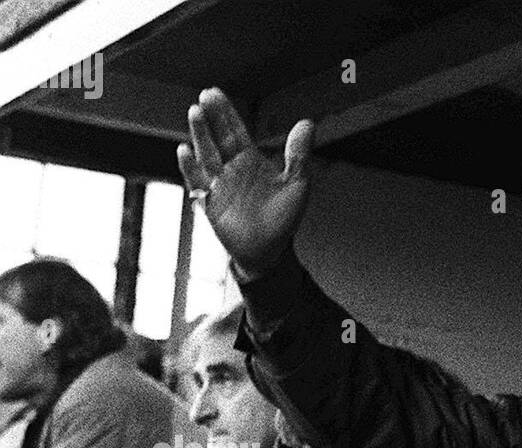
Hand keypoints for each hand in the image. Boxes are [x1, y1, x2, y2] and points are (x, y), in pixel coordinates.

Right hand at [178, 87, 314, 275]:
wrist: (270, 253)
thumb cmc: (283, 220)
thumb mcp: (297, 185)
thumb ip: (298, 154)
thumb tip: (307, 123)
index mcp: (250, 161)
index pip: (235, 130)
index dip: (225, 112)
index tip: (214, 93)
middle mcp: (231, 168)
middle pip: (218, 137)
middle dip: (211, 117)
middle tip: (205, 96)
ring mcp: (219, 184)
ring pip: (206, 154)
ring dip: (200, 134)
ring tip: (195, 113)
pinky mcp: (210, 202)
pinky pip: (197, 181)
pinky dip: (190, 167)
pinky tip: (185, 151)